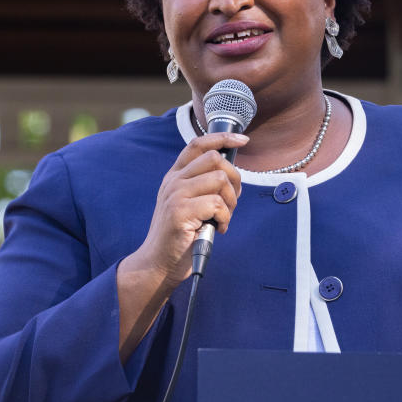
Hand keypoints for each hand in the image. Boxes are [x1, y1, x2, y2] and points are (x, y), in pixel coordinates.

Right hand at [128, 131, 247, 285]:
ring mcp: (175, 195)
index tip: (243, 141)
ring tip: (223, 218)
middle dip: (234, 180)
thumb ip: (203, 186)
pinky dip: (225, 218)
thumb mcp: (188, 204)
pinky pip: (217, 204)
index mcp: (175, 176)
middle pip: (215, 159)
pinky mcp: (180, 212)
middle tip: (230, 204)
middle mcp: (173, 181)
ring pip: (219, 180)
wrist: (158, 263)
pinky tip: (218, 228)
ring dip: (230, 202)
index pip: (198, 144)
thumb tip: (232, 175)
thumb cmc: (180, 236)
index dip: (222, 138)